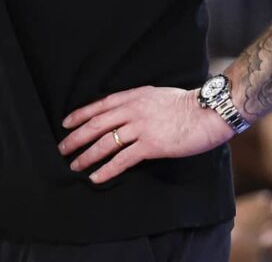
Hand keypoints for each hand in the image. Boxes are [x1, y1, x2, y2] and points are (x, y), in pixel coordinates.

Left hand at [58, 86, 233, 183]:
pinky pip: (123, 159)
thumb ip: (138, 102)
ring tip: (75, 165)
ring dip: (87, 155)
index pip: (99, 105)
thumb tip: (124, 111)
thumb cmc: (187, 104)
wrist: (208, 112)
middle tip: (62, 149)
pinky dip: (107, 169)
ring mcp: (141, 127)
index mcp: (134, 96)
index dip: (80, 115)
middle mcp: (133, 110)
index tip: (66, 124)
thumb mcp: (156, 95)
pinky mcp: (151, 145)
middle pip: (96, 124)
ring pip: (105, 143)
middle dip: (76, 138)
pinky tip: (96, 177)